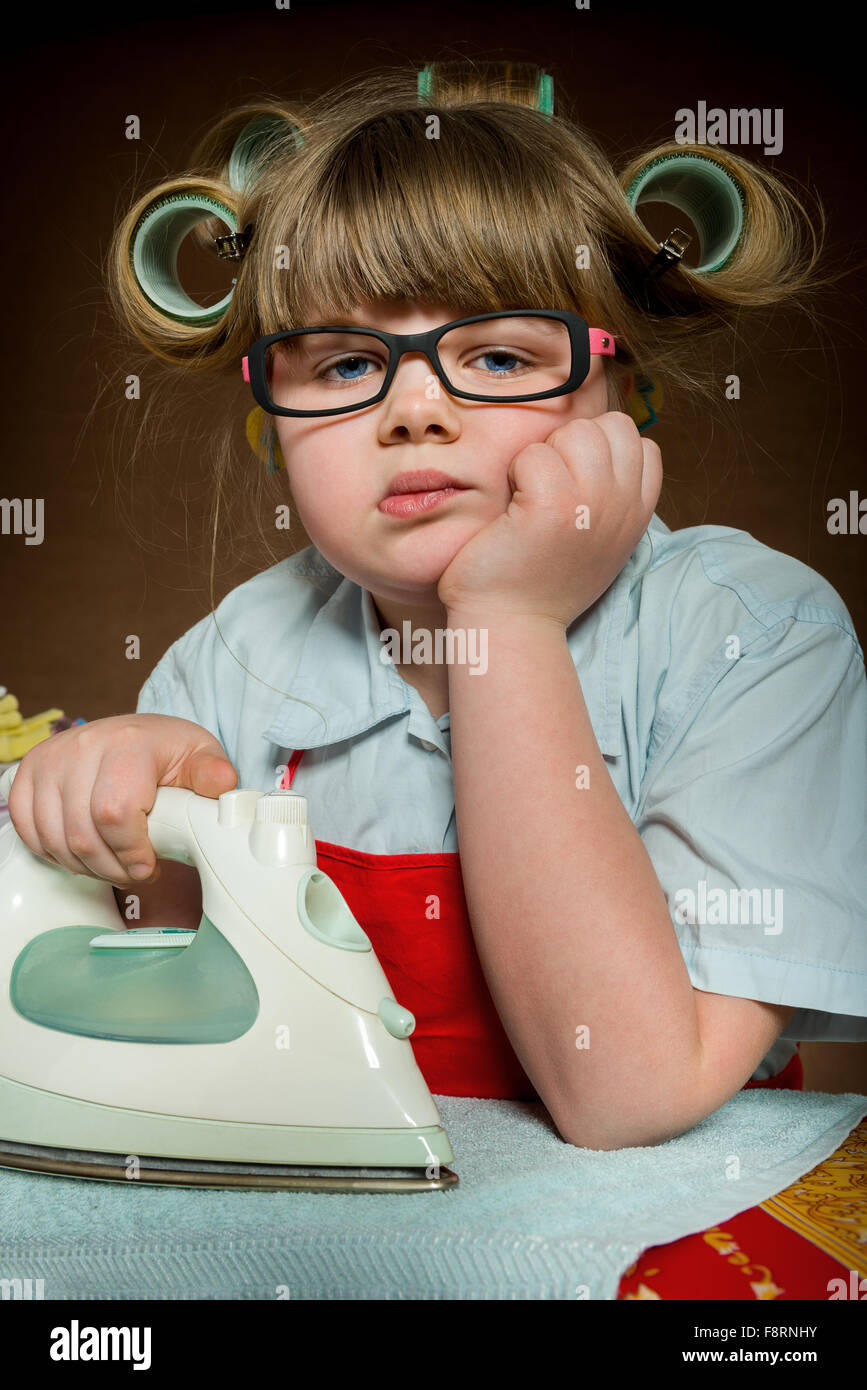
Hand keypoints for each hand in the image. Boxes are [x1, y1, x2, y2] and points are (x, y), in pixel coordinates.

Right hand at [7, 714, 236, 886]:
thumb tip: (223, 786)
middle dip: (112, 868)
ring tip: (113, 866)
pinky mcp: (29, 774)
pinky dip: (55, 853)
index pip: (115, 813)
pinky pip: (29, 830)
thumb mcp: (198, 755)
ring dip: (86, 867)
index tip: (149, 867)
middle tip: (135, 873)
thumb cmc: (165, 749)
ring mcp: (51, 760)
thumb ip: (213, 773)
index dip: (131, 853)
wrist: (131, 733)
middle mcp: (83, 747)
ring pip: (55, 838)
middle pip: (83, 833)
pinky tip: (83, 853)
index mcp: (128, 742)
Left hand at [436, 412, 661, 626]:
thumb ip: (612, 496)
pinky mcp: (551, 506)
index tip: (575, 483)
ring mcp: (591, 504)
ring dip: (545, 455)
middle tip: (548, 487)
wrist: (512, 623)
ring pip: (576, 433)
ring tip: (531, 495)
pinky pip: (534, 454)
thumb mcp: (600, 539)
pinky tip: (514, 508)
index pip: (641, 442)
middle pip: (611, 427)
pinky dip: (516, 472)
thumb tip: (601, 448)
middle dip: (572, 445)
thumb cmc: (543, 578)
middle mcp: (622, 506)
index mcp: (637, 512)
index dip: (602, 449)